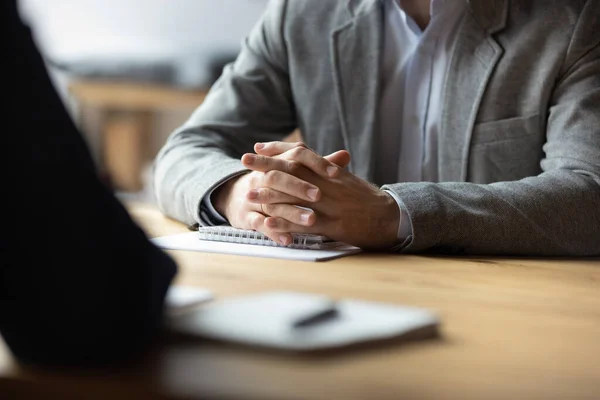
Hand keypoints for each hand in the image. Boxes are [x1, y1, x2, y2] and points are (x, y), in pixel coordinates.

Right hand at [213, 144, 350, 244]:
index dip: (316, 162)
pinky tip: (289, 240)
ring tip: (311, 220)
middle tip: (319, 195)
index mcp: (278, 162)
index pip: (296, 155)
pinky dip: (274, 232)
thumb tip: (345, 155)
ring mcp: (253, 197)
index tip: (336, 173)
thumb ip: (319, 166)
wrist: (239, 196)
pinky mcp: (246, 216)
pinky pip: (259, 224)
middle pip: (280, 177)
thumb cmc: (276, 184)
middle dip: (300, 187)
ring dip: (291, 212)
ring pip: (271, 203)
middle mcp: (263, 176)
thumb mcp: (294, 172)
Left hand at [247, 142, 399, 249]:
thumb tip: (307, 157)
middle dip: (266, 164)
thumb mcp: (346, 178)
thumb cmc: (365, 198)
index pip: (301, 154)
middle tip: (244, 160)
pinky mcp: (332, 225)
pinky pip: (304, 223)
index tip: (259, 146)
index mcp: (330, 171)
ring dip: (270, 194)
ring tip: (248, 193)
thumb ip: (326, 167)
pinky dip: (284, 222)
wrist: (389, 217)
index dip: (278, 149)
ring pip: (295, 196)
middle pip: (293, 170)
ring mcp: (329, 205)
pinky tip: (268, 222)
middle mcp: (328, 184)